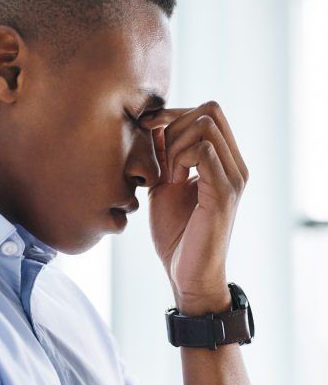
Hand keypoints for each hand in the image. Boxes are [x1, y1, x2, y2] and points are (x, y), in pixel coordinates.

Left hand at [139, 101, 248, 313]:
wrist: (187, 273)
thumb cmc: (176, 232)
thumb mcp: (164, 184)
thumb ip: (163, 155)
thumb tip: (154, 123)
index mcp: (224, 161)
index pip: (208, 112)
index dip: (174, 114)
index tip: (149, 130)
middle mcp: (235, 165)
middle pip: (210, 111)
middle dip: (175, 125)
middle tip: (161, 158)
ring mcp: (233, 177)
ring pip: (206, 125)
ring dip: (176, 143)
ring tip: (168, 173)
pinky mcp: (224, 192)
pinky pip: (203, 151)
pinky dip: (179, 158)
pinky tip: (172, 181)